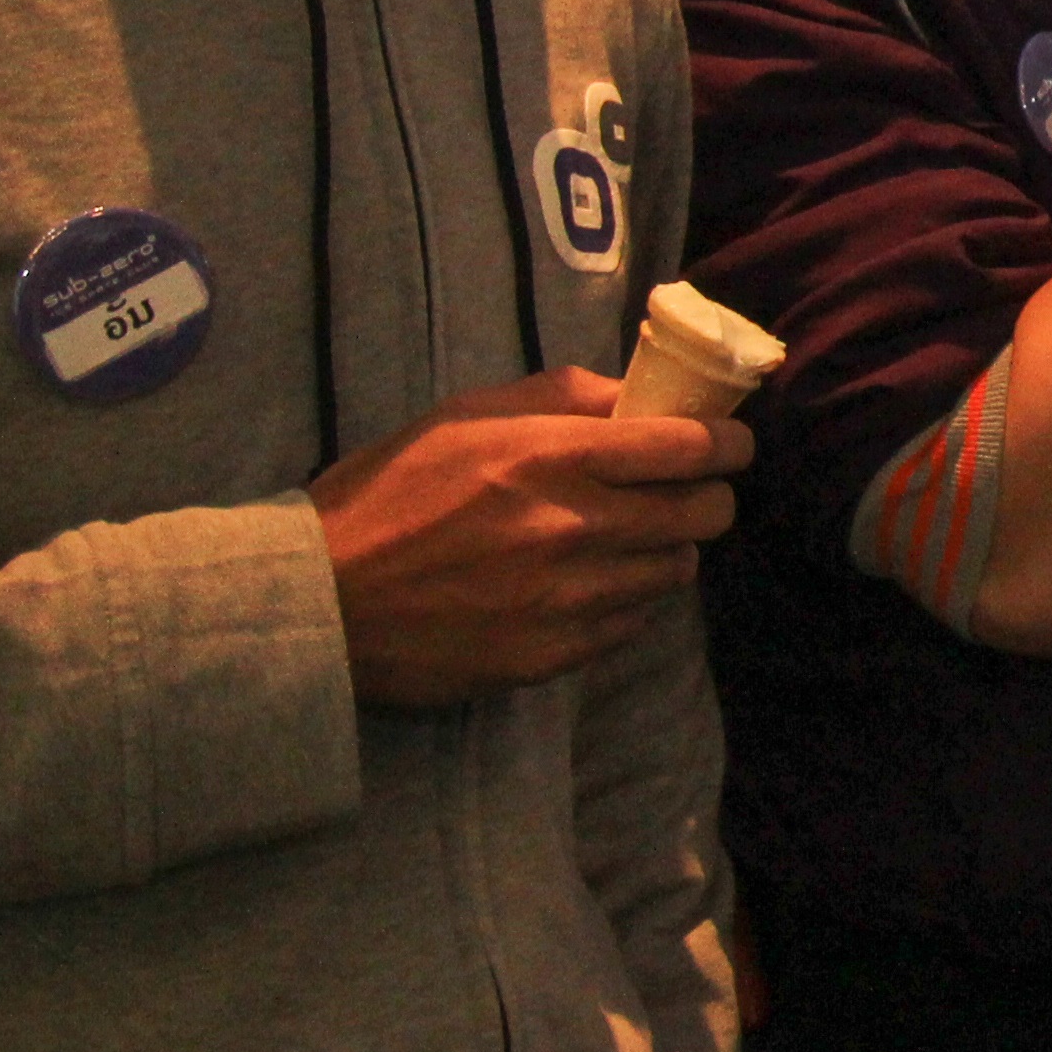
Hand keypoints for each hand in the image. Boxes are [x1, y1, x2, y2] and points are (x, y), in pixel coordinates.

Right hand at [315, 371, 747, 709]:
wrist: (320, 601)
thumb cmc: (386, 494)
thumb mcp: (463, 416)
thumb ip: (560, 397)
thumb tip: (636, 395)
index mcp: (552, 457)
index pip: (690, 447)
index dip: (728, 443)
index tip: (731, 443)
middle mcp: (574, 528)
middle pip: (704, 514)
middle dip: (708, 497)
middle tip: (687, 492)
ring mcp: (569, 599)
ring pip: (676, 571)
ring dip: (666, 551)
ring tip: (626, 541)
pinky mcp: (556, 656)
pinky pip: (632, 623)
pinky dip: (626, 601)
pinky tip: (586, 586)